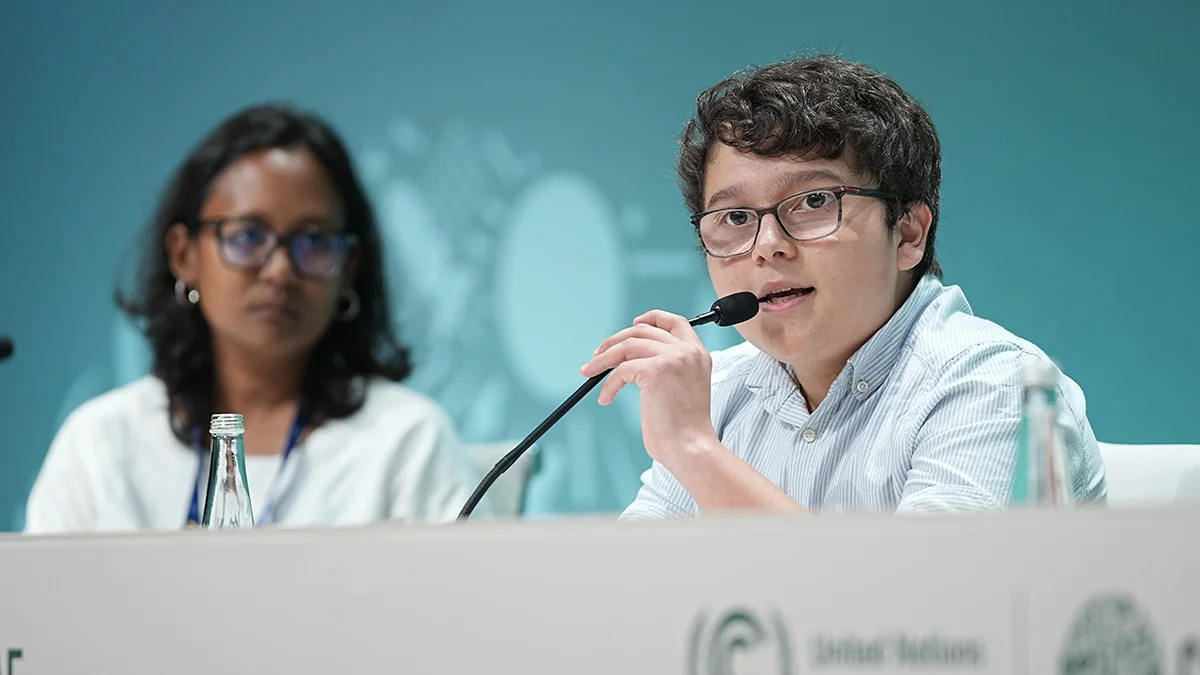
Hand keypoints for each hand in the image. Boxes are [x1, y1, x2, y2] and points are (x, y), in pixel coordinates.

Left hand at [581, 310, 716, 465]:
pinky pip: (621, 371)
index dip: (652, 318)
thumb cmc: (685, 428)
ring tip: (590, 372)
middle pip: (643, 331)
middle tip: (598, 355)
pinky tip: (606, 397)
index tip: (634, 322)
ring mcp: (673, 358)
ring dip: (602, 359)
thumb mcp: (684, 387)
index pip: (675, 322)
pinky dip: (608, 385)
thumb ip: (669, 368)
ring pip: (626, 347)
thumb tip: (633, 361)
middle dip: (615, 341)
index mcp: (698, 354)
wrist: (691, 447)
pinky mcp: (655, 371)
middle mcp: (688, 352)